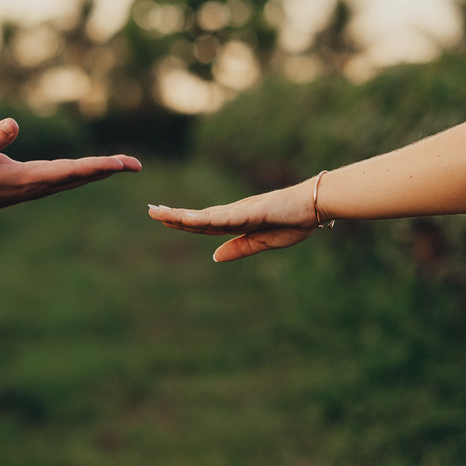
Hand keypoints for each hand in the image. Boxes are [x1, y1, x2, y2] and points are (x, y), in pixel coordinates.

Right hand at [0, 118, 141, 215]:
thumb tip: (13, 122)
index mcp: (29, 179)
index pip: (68, 172)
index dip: (93, 167)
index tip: (115, 165)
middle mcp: (41, 185)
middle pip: (81, 177)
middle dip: (109, 170)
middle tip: (135, 164)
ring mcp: (42, 186)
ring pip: (79, 178)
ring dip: (104, 171)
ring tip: (130, 164)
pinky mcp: (40, 184)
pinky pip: (72, 177)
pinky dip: (91, 171)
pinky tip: (104, 167)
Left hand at [148, 180, 318, 261]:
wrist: (315, 207)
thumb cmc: (294, 222)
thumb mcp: (264, 242)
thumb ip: (239, 249)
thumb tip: (214, 257)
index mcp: (236, 222)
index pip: (203, 225)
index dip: (182, 222)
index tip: (161, 218)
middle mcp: (234, 214)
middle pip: (199, 217)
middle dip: (174, 215)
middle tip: (150, 211)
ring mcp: (242, 211)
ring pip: (207, 216)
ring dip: (184, 216)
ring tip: (163, 213)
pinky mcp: (253, 211)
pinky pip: (227, 217)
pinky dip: (209, 219)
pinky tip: (193, 219)